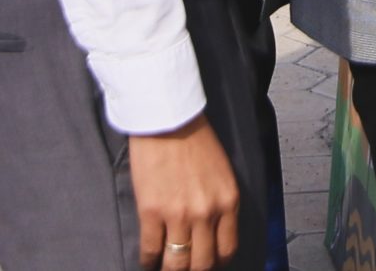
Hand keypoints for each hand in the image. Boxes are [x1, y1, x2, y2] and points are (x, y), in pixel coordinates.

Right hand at [130, 115, 238, 270]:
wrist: (167, 119)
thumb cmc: (195, 140)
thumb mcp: (222, 172)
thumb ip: (221, 201)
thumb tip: (212, 229)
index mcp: (228, 201)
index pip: (227, 249)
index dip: (215, 261)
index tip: (206, 260)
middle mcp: (207, 213)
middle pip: (203, 262)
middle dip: (193, 269)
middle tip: (185, 267)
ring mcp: (179, 214)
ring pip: (177, 263)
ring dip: (170, 269)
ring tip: (165, 267)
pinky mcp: (152, 212)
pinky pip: (151, 249)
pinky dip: (148, 260)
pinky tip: (147, 259)